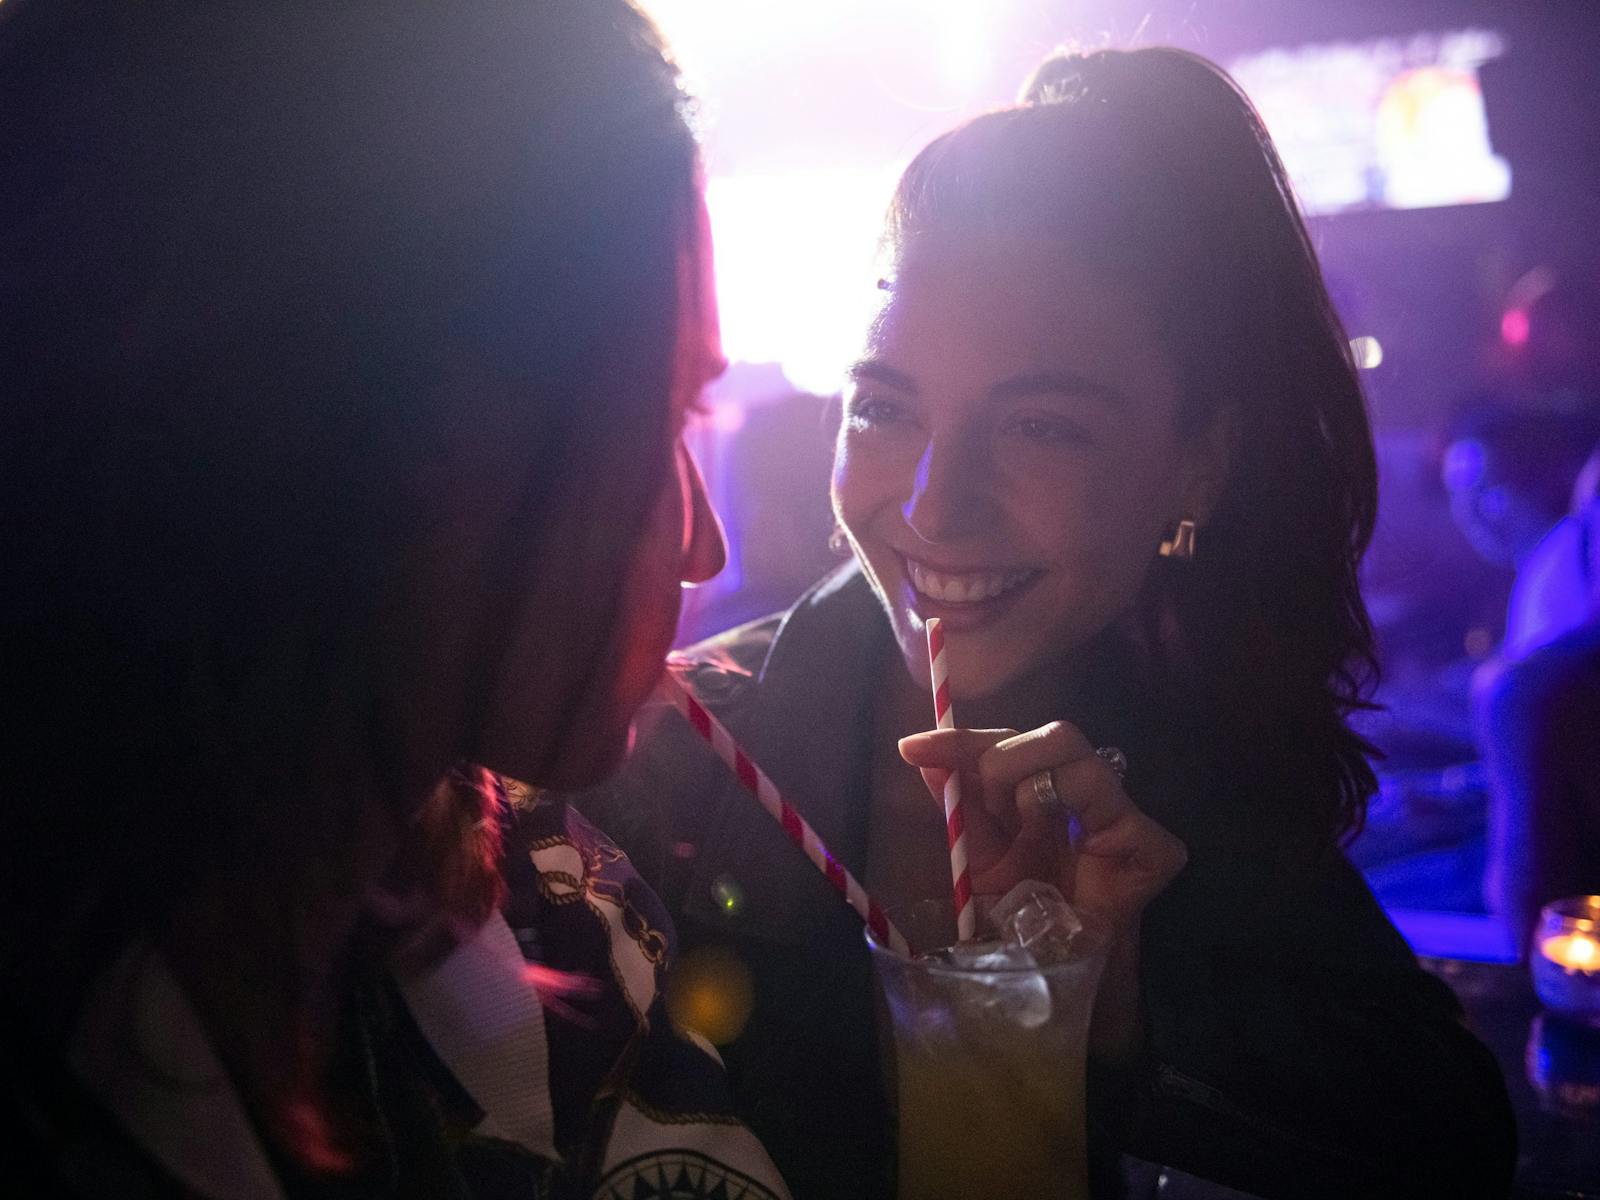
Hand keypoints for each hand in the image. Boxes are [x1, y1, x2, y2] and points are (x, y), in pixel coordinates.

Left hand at [897, 721, 1186, 937]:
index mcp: (1043, 787)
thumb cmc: (1024, 913)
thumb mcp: (978, 858)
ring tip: (1024, 832)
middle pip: (1057, 735)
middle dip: (1005, 760)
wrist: (1057, 974)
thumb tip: (920, 752)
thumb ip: (959, 806)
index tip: (911, 747)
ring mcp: (1123, 818)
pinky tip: (1077, 852)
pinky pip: (1127, 817)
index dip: (963, 740)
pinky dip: (1091, 827)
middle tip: (989, 806)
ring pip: (1085, 763)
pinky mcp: (1155, 851)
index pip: (1011, 742)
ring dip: (1037, 791)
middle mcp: (1086, 793)